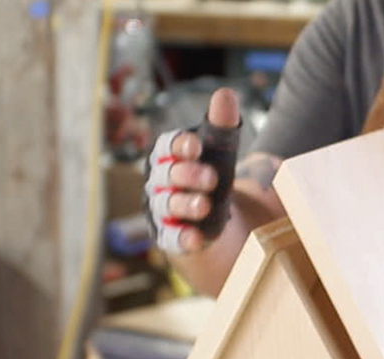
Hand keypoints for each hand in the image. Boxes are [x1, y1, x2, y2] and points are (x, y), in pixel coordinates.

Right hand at [143, 88, 240, 253]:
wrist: (219, 215)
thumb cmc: (214, 173)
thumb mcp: (223, 149)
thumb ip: (223, 123)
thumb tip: (225, 93)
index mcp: (168, 155)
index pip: (165, 146)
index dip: (178, 146)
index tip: (195, 145)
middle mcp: (158, 181)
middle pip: (166, 175)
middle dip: (187, 175)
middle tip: (212, 177)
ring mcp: (162, 210)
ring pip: (166, 205)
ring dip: (184, 204)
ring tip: (205, 205)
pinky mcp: (170, 236)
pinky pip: (171, 238)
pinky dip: (182, 238)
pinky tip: (197, 239)